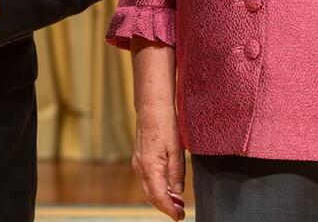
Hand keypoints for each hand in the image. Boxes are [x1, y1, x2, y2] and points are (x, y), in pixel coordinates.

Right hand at [132, 105, 185, 219]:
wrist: (152, 106)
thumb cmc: (165, 123)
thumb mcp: (176, 149)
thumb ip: (176, 173)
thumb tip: (177, 192)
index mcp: (150, 167)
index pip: (159, 196)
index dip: (169, 209)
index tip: (179, 217)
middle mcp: (141, 167)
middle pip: (151, 196)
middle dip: (165, 207)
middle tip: (180, 213)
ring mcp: (138, 162)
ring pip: (148, 188)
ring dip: (160, 198)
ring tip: (176, 203)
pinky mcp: (140, 158)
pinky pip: (147, 179)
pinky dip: (156, 188)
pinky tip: (167, 187)